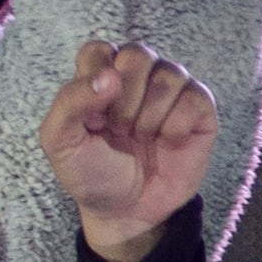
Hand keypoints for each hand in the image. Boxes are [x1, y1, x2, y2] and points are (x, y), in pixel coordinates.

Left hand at [39, 39, 217, 261]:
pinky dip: (177, 126)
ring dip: (151, 116)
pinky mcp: (200, 110)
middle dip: (125, 101)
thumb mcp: (61, 143)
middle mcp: (138, 76)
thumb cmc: (92, 173)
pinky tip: (168, 142)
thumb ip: (70, 103)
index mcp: (101, 75)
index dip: (96, 84)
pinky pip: (196, 97)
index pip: (99, 50)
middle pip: (137, 56)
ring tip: (142, 138)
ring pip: (170, 74)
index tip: (93, 120)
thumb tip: (109, 77)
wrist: (126, 211)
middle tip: (119, 131)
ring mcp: (171, 90)